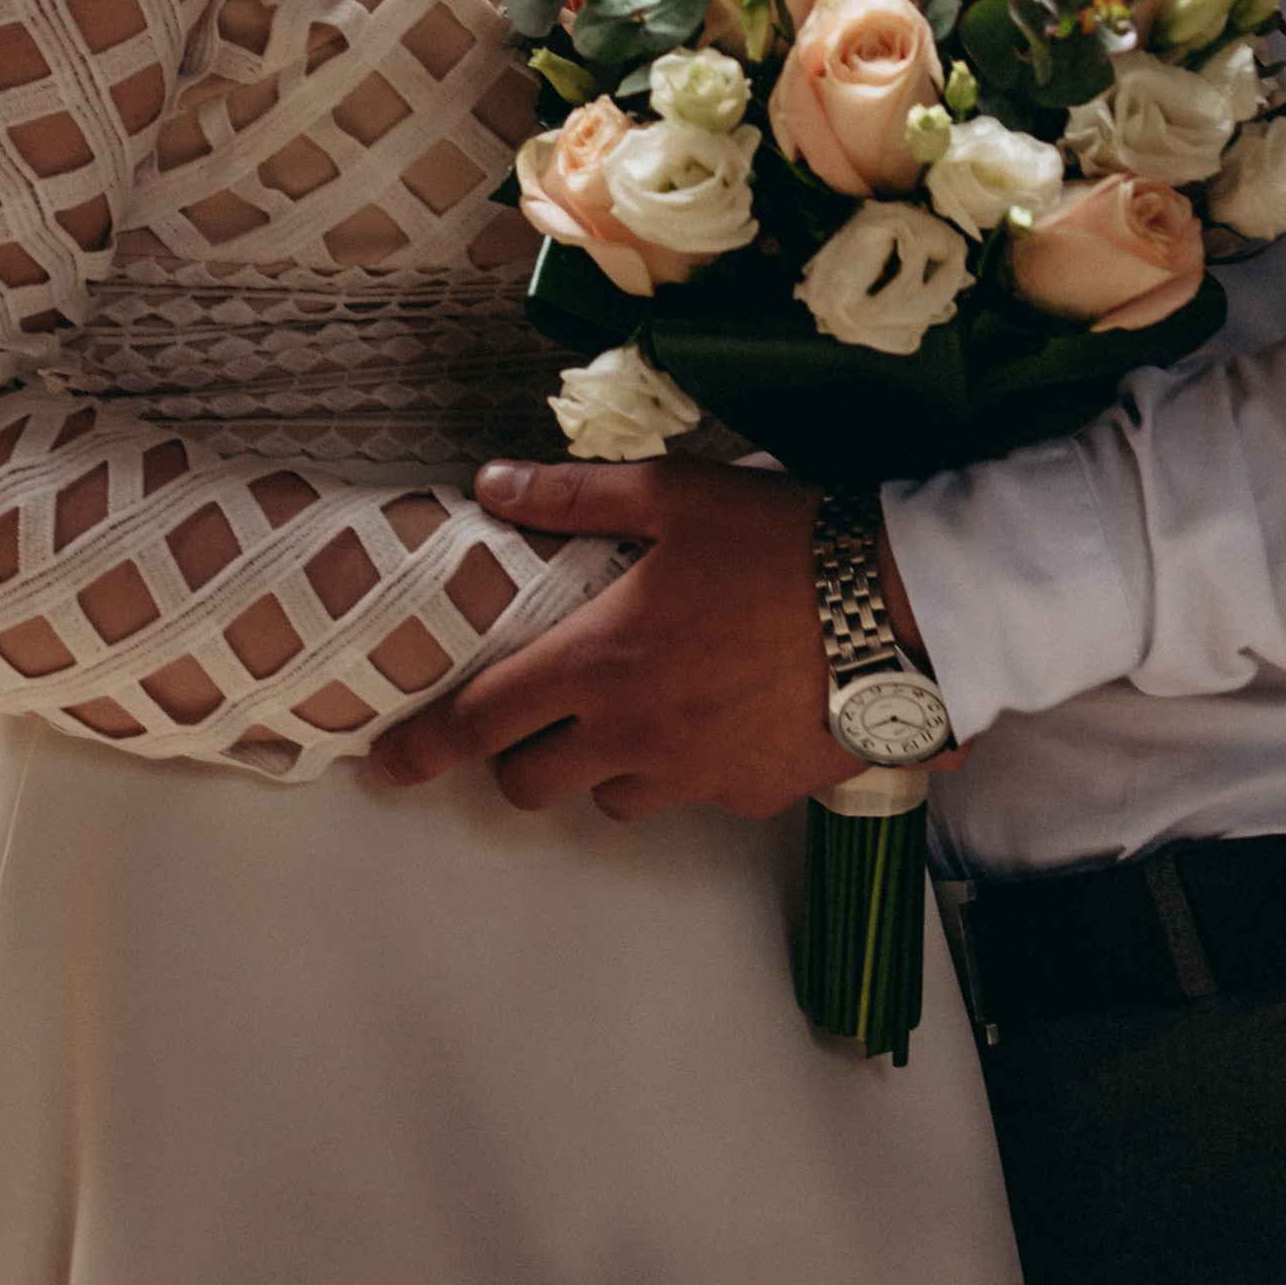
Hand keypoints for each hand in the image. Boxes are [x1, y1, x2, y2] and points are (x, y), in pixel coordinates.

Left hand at [367, 459, 881, 824]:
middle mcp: (636, 735)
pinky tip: (718, 712)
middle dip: (516, 757)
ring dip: (603, 764)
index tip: (385, 766)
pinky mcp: (752, 798)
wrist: (900, 608)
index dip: (422, 749)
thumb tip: (493, 486)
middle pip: (533, 784)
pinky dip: (683, 767)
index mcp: (600, 662)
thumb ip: (574, 497)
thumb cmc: (781, 539)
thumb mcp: (673, 494)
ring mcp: (695, 778)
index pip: (483, 722)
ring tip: (638, 703)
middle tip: (533, 714)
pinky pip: (690, 797)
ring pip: (610, 799)